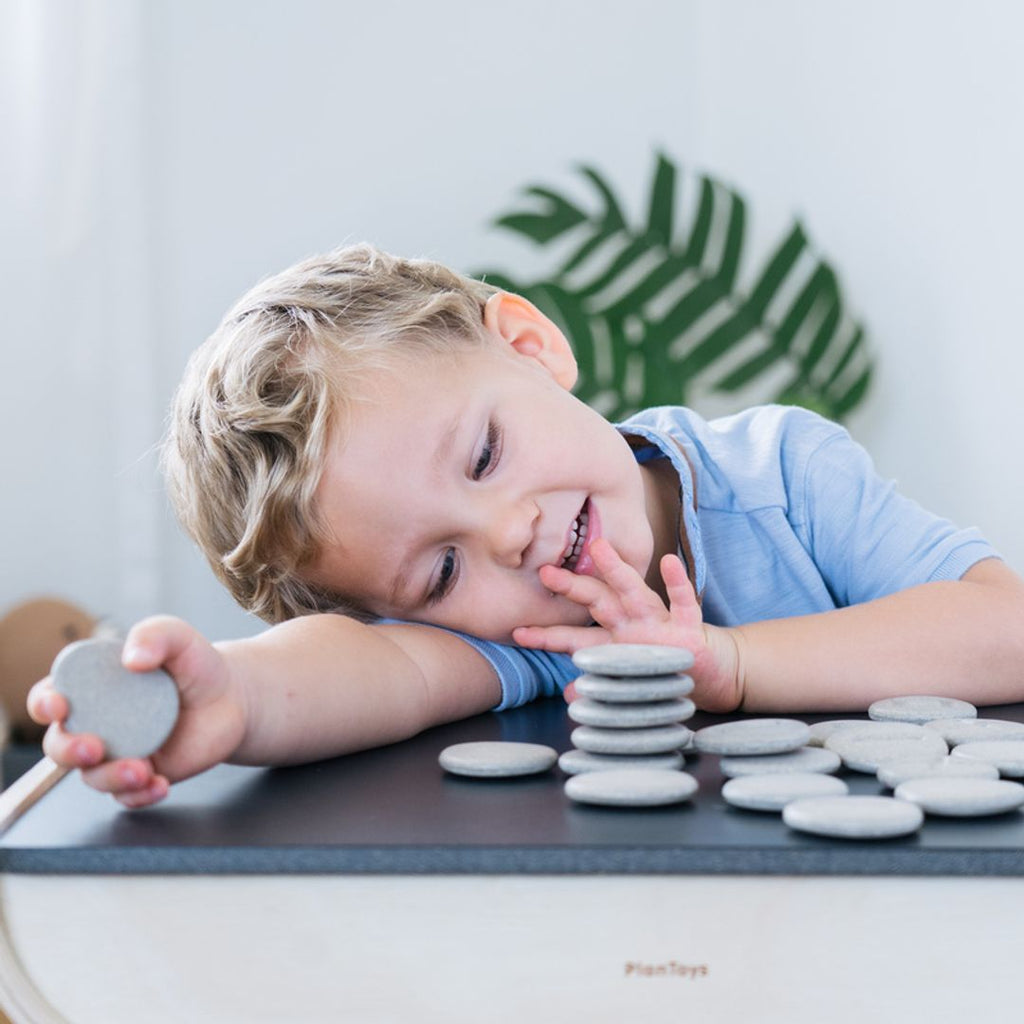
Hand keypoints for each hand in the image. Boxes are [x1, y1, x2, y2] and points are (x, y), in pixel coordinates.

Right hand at [27, 616, 246, 807]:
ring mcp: (116, 752)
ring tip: (142, 770)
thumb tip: (132, 657)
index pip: (50, 696)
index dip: (44, 703)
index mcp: (91, 687)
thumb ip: (155, 634)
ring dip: (110, 777)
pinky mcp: (140, 775)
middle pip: (59, 745)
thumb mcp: (178, 637)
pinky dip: (139, 795)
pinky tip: (160, 785)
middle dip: (68, 750)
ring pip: (92, 776)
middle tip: (94, 748)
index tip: (59, 706)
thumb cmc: (195, 665)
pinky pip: (127, 796)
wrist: (230, 699)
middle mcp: (96, 723)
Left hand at [513, 537, 742, 711]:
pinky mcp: (689, 626)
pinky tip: (669, 562)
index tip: (518, 633)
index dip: (547, 635)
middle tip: (547, 573)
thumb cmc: (664, 670)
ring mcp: (659, 622)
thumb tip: (569, 697)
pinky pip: (682, 601)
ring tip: (599, 549)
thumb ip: (600, 686)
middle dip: (572, 588)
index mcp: (614, 640)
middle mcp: (631, 625)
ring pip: (634, 592)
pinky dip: (676, 582)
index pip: (574, 636)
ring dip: (617, 571)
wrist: (713, 673)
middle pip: (598, 602)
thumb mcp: (630, 681)